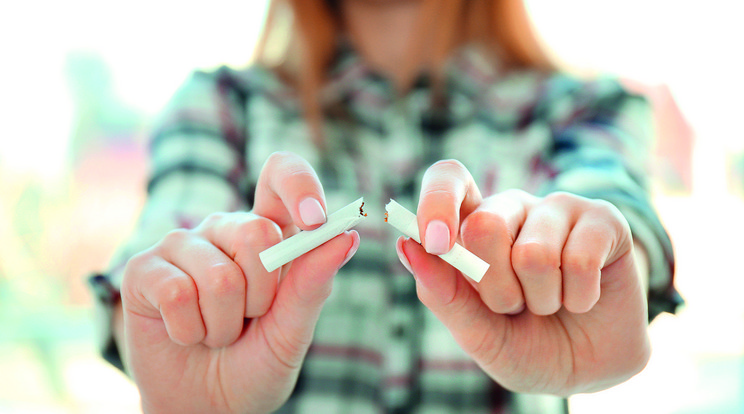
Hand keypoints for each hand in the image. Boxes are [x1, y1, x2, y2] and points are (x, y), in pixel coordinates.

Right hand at [120, 152, 358, 412]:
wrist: (208, 407)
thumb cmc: (255, 364)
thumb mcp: (292, 331)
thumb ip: (313, 283)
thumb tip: (346, 235)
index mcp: (268, 233)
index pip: (282, 175)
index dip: (299, 185)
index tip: (314, 220)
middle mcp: (225, 229)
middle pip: (258, 233)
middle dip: (263, 296)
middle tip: (250, 319)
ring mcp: (181, 245)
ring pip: (219, 276)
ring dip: (224, 324)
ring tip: (216, 334)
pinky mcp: (143, 269)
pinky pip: (177, 292)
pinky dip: (190, 330)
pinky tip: (186, 334)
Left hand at [396, 160, 649, 395]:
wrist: (591, 369)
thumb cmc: (526, 345)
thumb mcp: (478, 334)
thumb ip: (443, 294)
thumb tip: (406, 245)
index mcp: (471, 226)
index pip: (447, 178)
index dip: (437, 201)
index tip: (435, 243)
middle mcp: (511, 208)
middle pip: (484, 225)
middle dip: (496, 290)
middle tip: (513, 307)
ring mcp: (558, 209)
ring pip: (534, 254)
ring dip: (541, 300)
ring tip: (549, 304)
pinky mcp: (603, 219)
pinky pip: (580, 260)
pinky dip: (579, 297)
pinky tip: (582, 298)